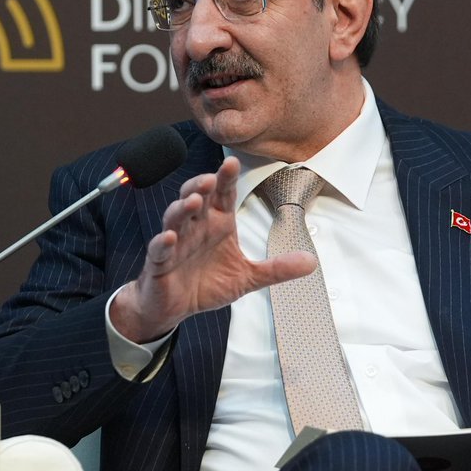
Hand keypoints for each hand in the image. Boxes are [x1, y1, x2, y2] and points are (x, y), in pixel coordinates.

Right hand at [110, 156, 316, 342]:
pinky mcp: (159, 262)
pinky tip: (169, 237)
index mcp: (217, 224)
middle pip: (196, 197)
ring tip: (193, 202)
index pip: (222, 195)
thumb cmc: (206, 285)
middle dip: (201, 186)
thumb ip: (277, 269)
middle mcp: (195, 227)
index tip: (232, 162)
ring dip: (182, 208)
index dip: (225, 178)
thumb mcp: (247, 278)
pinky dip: (163, 241)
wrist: (173, 308)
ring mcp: (175, 242)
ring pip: (175, 217)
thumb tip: (311, 262)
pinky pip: (159, 248)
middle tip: (211, 179)